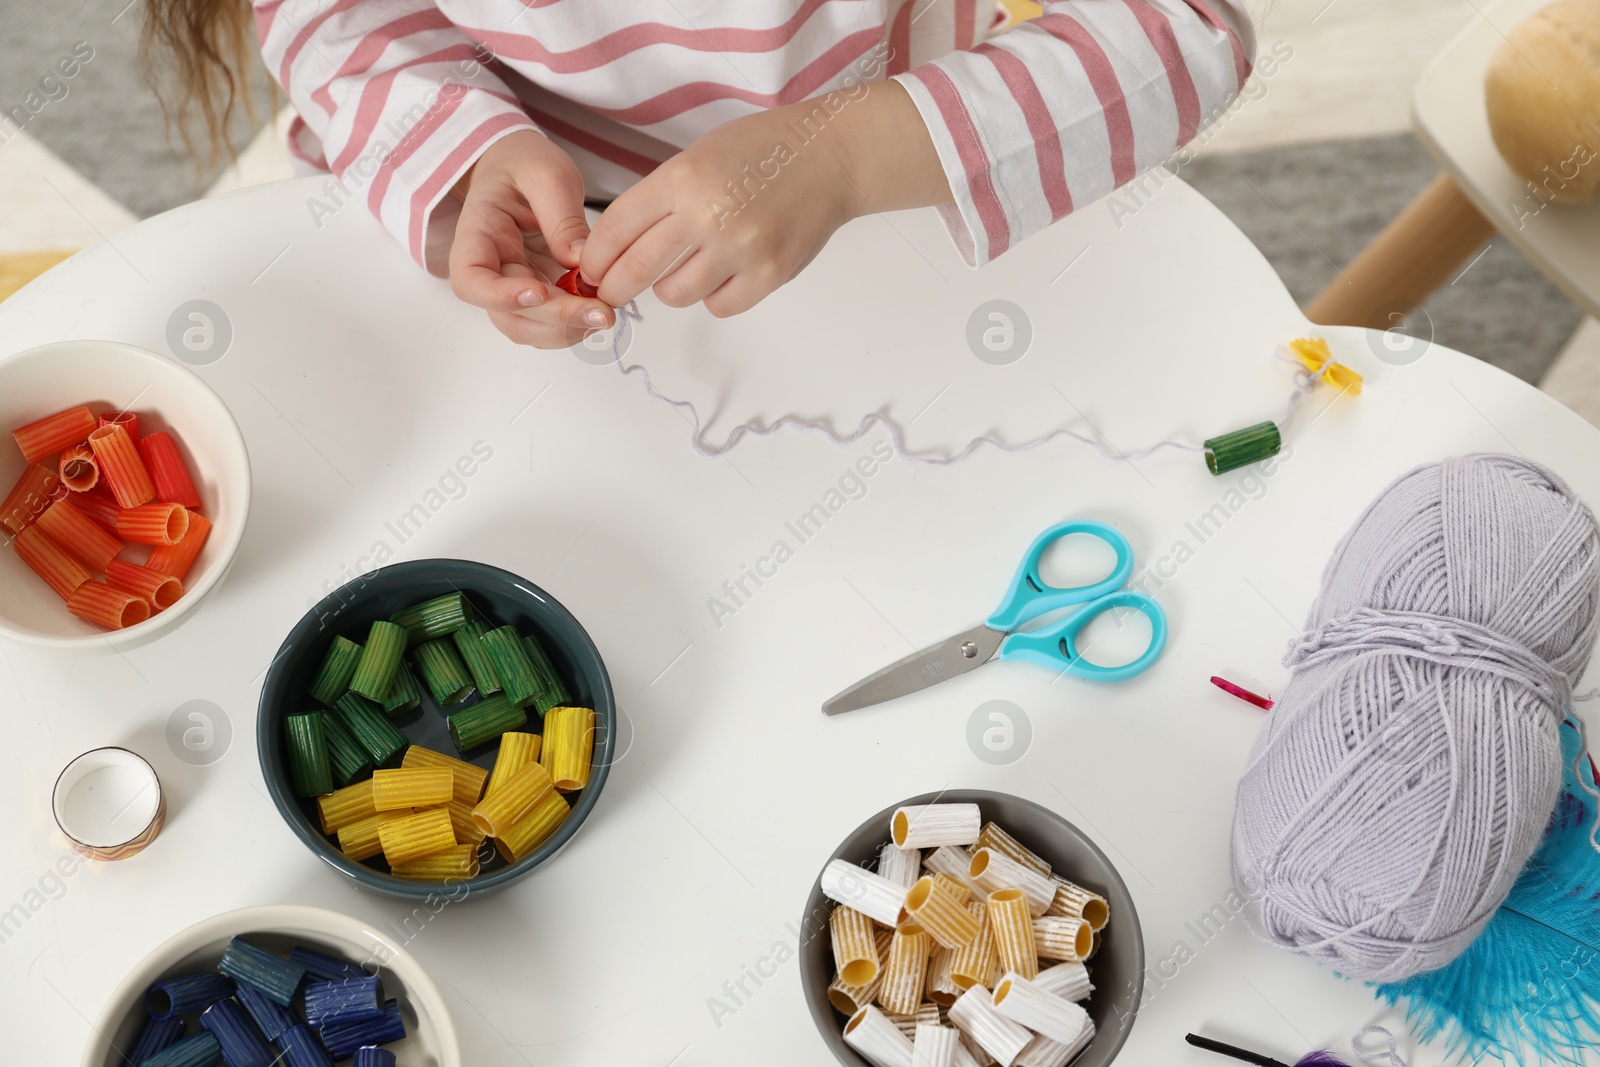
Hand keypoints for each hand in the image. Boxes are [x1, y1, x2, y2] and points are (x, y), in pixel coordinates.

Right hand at [448, 130, 614, 347]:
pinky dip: (575, 324)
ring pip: (529, 327)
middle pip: (508, 315)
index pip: (470, 280)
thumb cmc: (524, 164)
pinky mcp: (537, 293)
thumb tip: (580, 260)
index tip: (539, 293)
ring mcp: (512, 285)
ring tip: (605, 313)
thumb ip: (562, 216)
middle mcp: (490, 269)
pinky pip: (549, 322)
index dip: (500, 297)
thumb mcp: (547, 174)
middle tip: (602, 313)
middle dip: (555, 321)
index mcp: (478, 234)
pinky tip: (600, 310)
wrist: (520, 167)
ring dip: (567, 330)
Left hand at [578, 101, 861, 317]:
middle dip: (614, 287)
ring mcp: (740, 248)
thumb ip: (659, 200)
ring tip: (685, 268)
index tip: (591, 269)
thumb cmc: (760, 153)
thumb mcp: (696, 157)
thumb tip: (617, 249)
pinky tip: (722, 273)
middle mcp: (706, 216)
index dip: (594, 258)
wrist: (828, 157)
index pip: (614, 230)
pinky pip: (719, 306)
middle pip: (635, 272)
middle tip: (613, 291)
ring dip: (670, 288)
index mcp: (680, 179)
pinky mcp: (769, 274)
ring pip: (675, 295)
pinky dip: (713, 296)